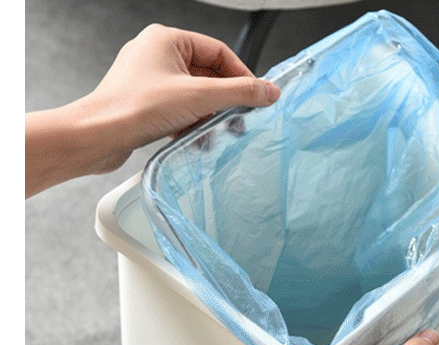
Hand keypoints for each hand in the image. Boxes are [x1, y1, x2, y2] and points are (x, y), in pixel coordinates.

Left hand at [25, 24, 280, 195]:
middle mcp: (156, 55)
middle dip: (224, 100)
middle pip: (207, 74)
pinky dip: (191, 124)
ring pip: (194, 95)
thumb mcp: (199, 97)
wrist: (99, 136)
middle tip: (239, 118)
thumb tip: (269, 91)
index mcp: (167, 39)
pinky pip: (179, 109)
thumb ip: (239, 93)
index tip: (256, 97)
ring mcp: (149, 80)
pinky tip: (195, 139)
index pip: (219, 51)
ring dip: (208, 115)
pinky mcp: (145, 103)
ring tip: (215, 132)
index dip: (241, 75)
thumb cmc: (135, 107)